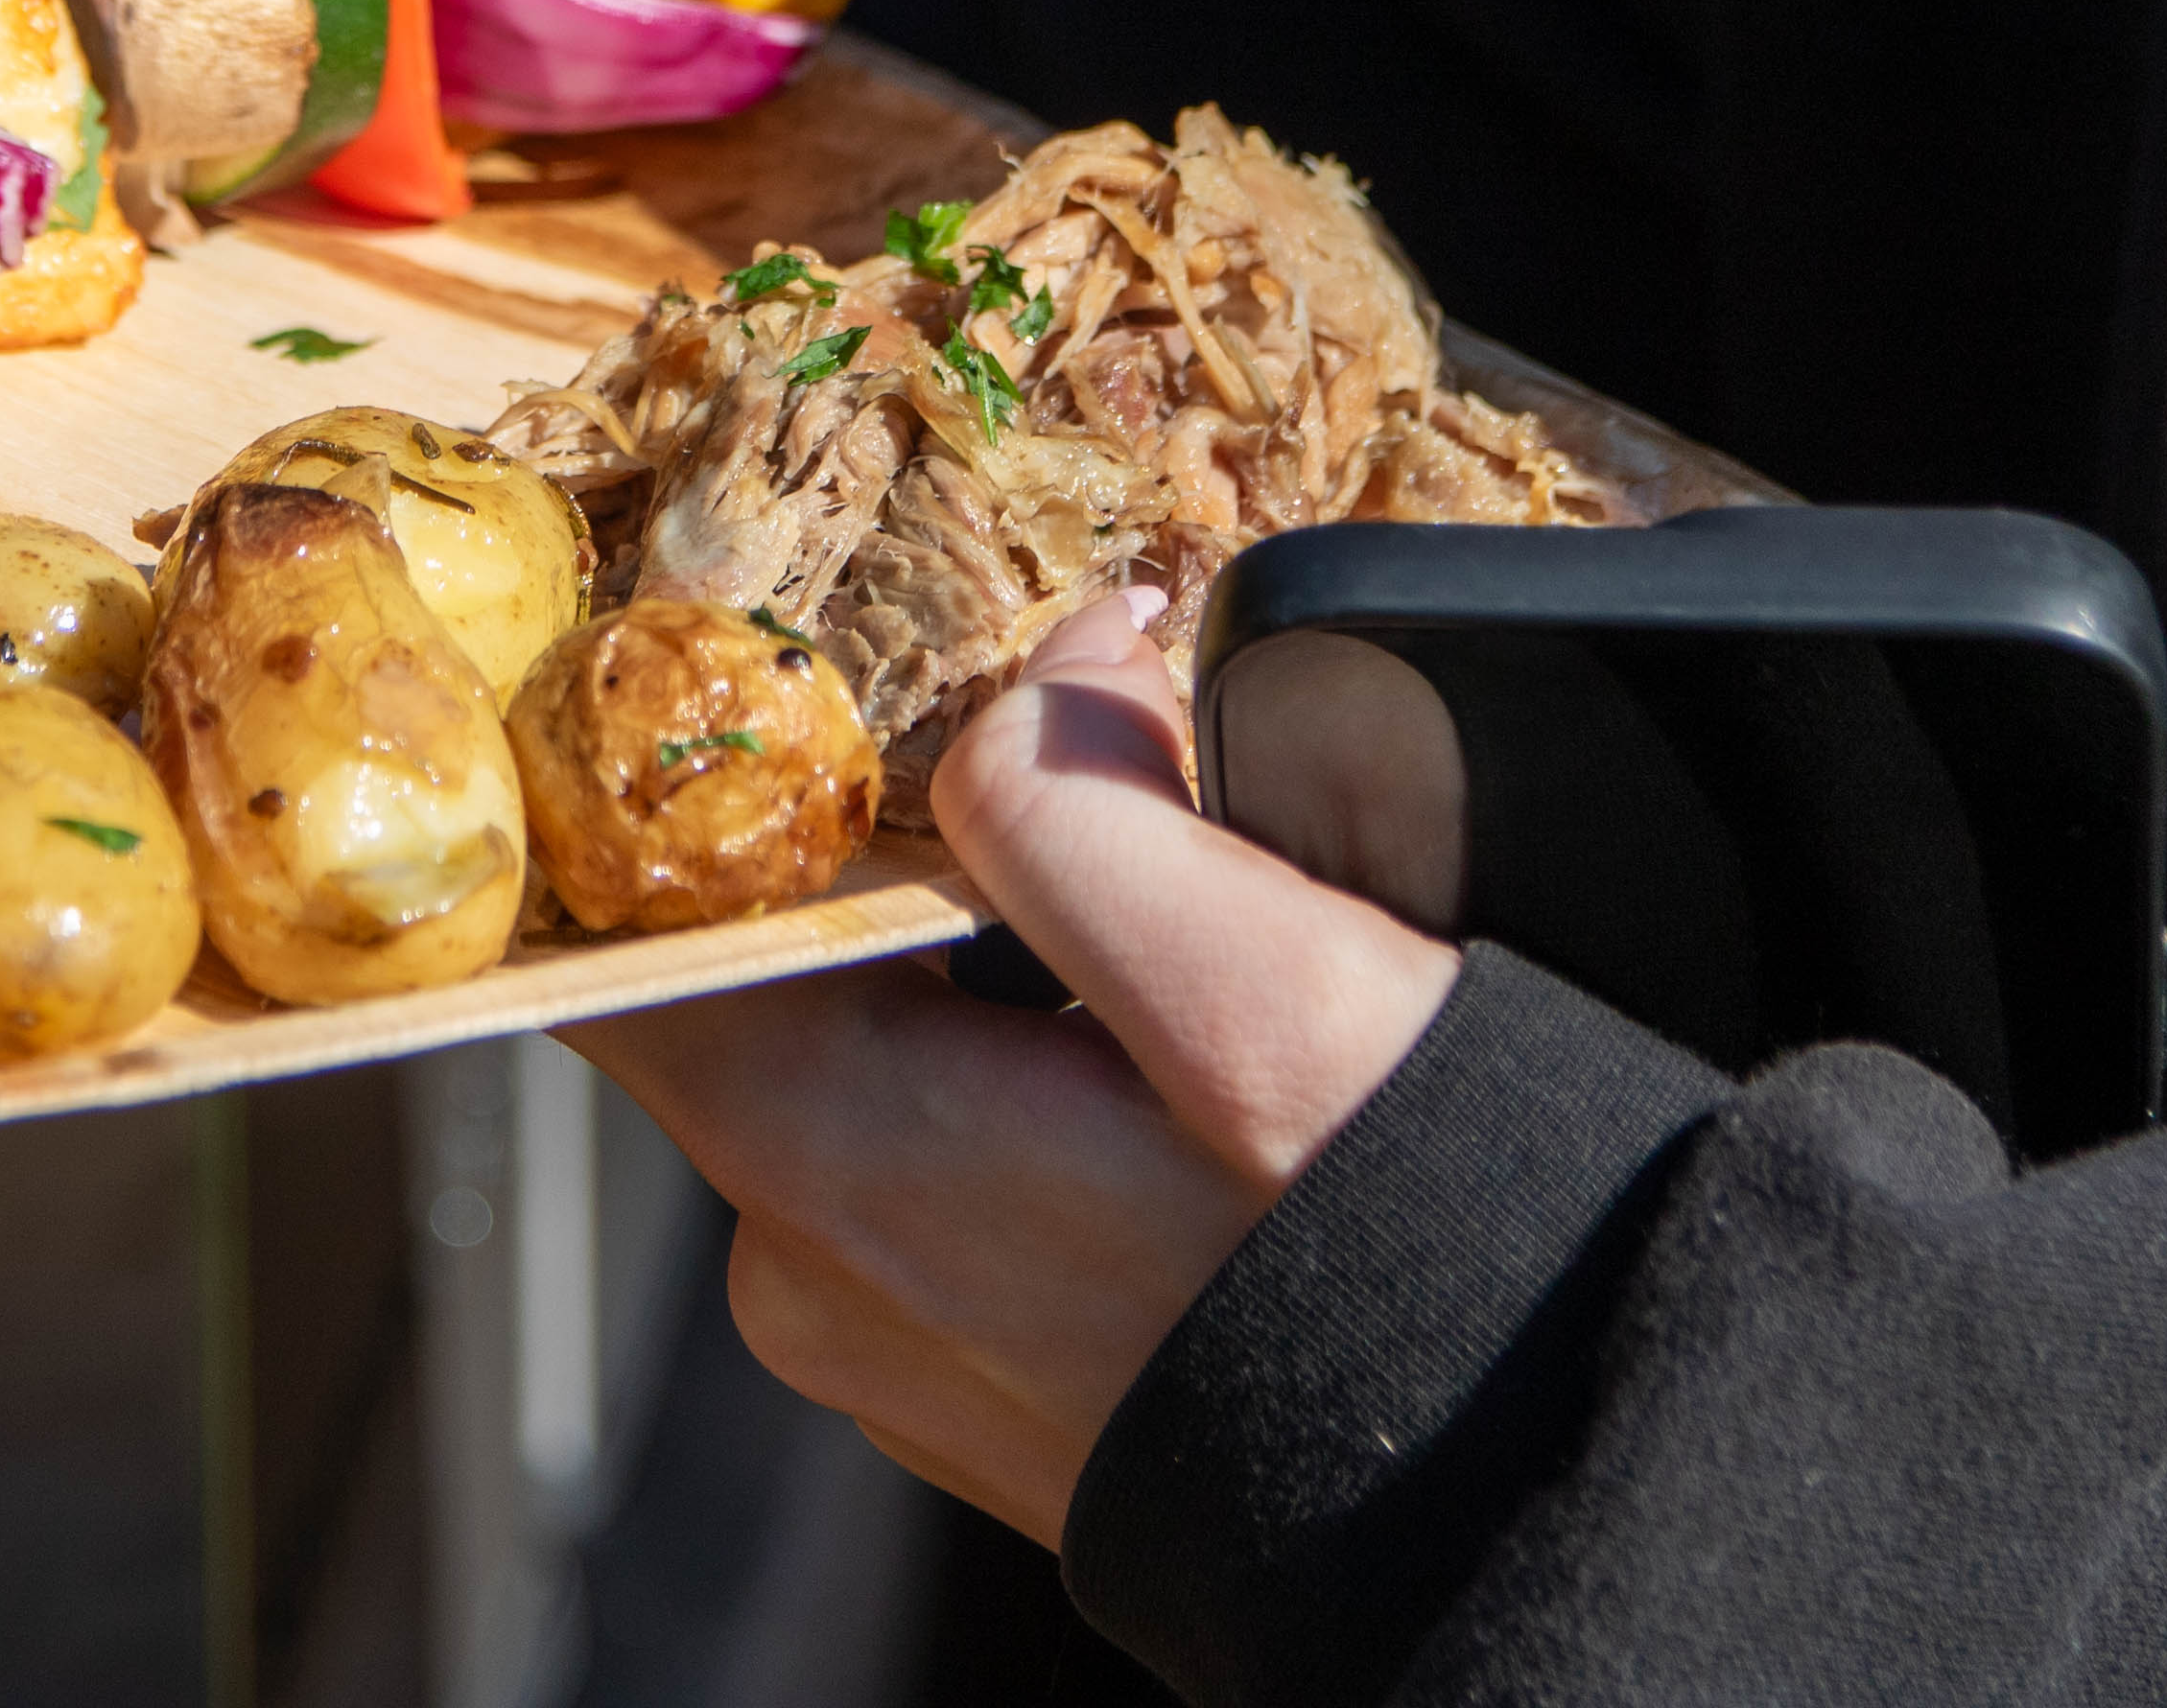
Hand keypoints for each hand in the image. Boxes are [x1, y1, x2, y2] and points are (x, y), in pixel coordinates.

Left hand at [566, 598, 1457, 1537]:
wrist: (1537, 1506)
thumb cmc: (1397, 1266)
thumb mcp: (1260, 987)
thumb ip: (1083, 799)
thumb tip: (1055, 660)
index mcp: (826, 1158)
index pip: (629, 934)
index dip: (697, 790)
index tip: (804, 687)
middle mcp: (815, 1269)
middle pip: (769, 982)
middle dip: (888, 859)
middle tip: (1054, 758)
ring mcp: (898, 1341)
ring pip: (874, 1066)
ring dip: (973, 971)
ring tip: (1142, 915)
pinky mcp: (990, 1373)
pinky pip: (951, 1170)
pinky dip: (1024, 1082)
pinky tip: (1156, 1062)